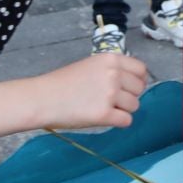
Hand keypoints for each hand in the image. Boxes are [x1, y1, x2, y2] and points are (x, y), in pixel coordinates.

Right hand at [32, 52, 147, 130]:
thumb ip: (111, 70)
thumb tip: (133, 81)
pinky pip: (126, 121)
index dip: (137, 80)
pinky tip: (104, 118)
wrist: (42, 98)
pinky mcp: (104, 114)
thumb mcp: (90, 65)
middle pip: (139, 89)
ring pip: (135, 106)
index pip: (141, 70)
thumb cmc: (62, 83)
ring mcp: (110, 95)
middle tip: (111, 100)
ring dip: (123, 110)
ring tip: (103, 108)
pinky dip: (118, 122)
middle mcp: (113, 74)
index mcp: (110, 59)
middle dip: (129, 96)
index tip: (129, 87)